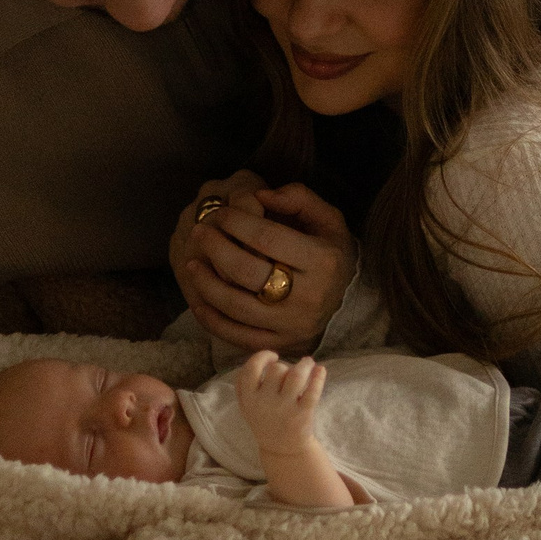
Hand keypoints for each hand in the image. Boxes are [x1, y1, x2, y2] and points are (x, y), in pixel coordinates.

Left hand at [169, 173, 355, 350]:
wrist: (348, 302)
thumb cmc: (331, 253)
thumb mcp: (329, 219)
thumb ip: (299, 198)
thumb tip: (260, 195)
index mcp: (321, 261)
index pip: (267, 237)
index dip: (237, 222)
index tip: (221, 213)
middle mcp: (308, 296)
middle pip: (247, 271)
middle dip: (216, 248)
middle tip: (199, 232)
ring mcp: (292, 325)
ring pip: (236, 306)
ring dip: (206, 284)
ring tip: (192, 263)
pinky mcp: (279, 344)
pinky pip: (237, 336)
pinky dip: (212, 320)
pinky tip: (198, 300)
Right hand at [235, 349, 327, 463]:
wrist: (283, 450)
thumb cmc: (265, 420)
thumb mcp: (246, 406)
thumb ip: (243, 384)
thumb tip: (260, 358)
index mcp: (249, 399)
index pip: (251, 369)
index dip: (262, 356)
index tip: (273, 357)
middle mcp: (265, 403)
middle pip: (277, 369)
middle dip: (286, 366)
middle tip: (291, 372)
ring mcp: (285, 409)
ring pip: (296, 375)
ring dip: (305, 365)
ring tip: (308, 363)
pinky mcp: (303, 414)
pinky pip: (313, 390)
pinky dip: (319, 377)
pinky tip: (321, 370)